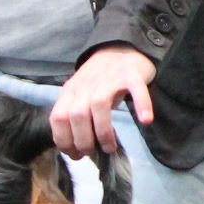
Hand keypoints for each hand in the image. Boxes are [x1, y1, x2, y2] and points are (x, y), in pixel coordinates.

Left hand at [49, 44, 155, 158]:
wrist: (120, 49)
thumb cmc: (99, 81)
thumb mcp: (79, 97)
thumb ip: (74, 118)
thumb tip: (75, 151)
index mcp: (69, 92)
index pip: (58, 118)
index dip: (64, 140)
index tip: (76, 154)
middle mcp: (85, 84)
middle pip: (77, 115)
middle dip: (83, 140)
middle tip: (94, 152)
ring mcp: (108, 78)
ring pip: (99, 105)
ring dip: (103, 131)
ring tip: (110, 147)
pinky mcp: (130, 74)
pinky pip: (135, 89)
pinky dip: (141, 104)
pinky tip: (145, 120)